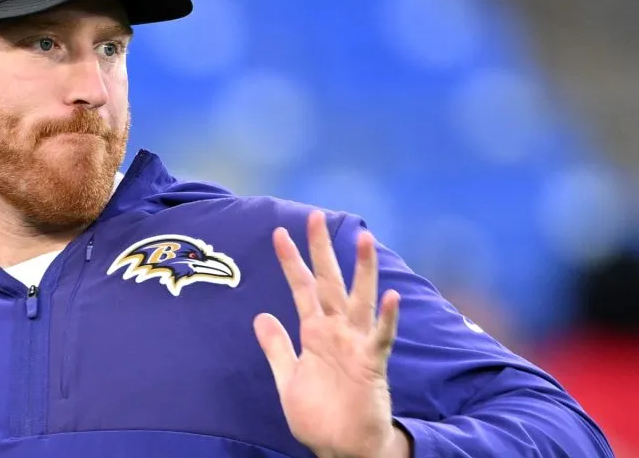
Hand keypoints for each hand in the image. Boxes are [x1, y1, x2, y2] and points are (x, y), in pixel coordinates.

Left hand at [253, 211, 403, 457]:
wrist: (341, 449)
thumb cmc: (319, 415)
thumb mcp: (287, 378)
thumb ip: (276, 347)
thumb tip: (260, 316)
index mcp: (315, 333)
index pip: (302, 288)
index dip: (291, 262)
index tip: (279, 233)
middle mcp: (337, 332)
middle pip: (329, 283)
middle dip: (322, 251)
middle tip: (316, 216)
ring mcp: (356, 346)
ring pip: (360, 300)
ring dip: (363, 271)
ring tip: (366, 239)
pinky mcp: (372, 366)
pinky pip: (381, 337)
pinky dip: (387, 318)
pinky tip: (391, 296)